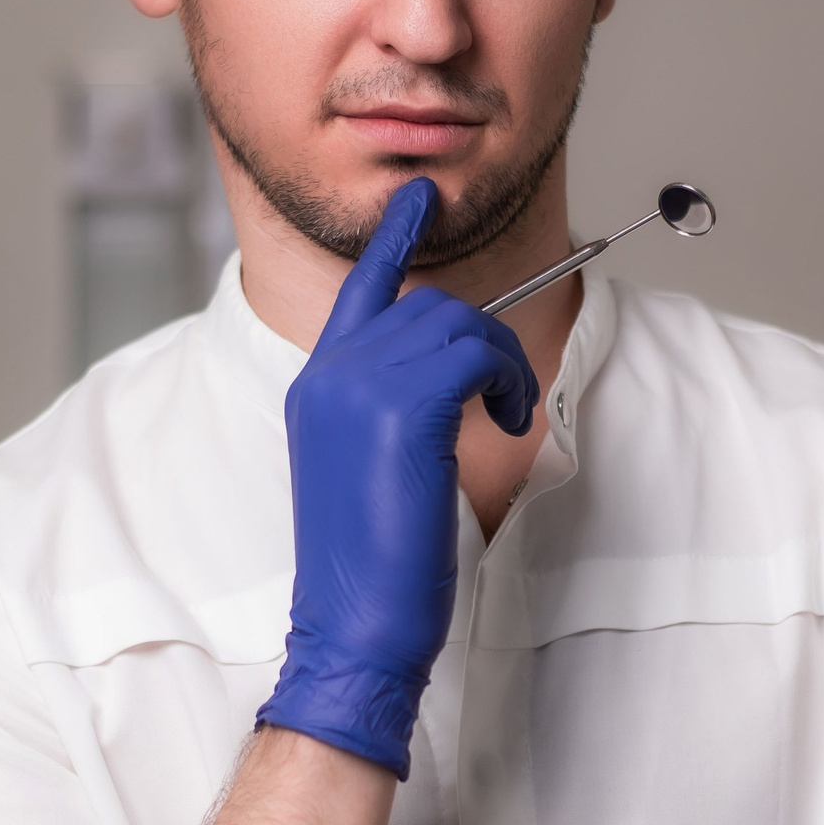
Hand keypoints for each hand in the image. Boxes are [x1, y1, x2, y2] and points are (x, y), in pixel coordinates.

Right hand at [257, 176, 537, 777]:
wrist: (353, 625)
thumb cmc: (374, 568)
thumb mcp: (374, 471)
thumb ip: (394, 412)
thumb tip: (453, 380)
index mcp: (317, 387)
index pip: (359, 292)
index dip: (393, 241)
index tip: (419, 199)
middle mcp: (329, 374)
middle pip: (427, 304)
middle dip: (483, 340)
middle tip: (507, 397)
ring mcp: (357, 386)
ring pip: (457, 323)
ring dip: (501, 363)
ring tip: (507, 415)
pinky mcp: (399, 407)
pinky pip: (475, 352)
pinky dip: (506, 378)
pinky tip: (507, 418)